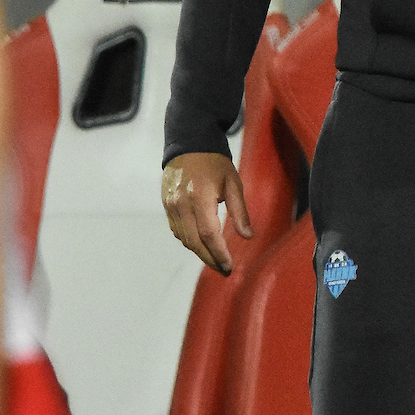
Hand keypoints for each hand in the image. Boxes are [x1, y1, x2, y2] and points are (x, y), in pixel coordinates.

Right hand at [162, 154, 252, 274]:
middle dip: (210, 259)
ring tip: (215, 259)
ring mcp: (171, 205)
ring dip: (199, 252)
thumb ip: (240, 211)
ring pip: (184, 238)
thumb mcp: (233, 183)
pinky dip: (189, 240)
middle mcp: (181, 204)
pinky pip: (177, 230)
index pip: (208, 235)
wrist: (189, 144)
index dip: (219, 254)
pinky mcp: (166, 205)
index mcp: (200, 197)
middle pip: (194, 242)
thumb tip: (248, 236)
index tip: (229, 266)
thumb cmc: (215, 162)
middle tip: (224, 270)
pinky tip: (201, 244)